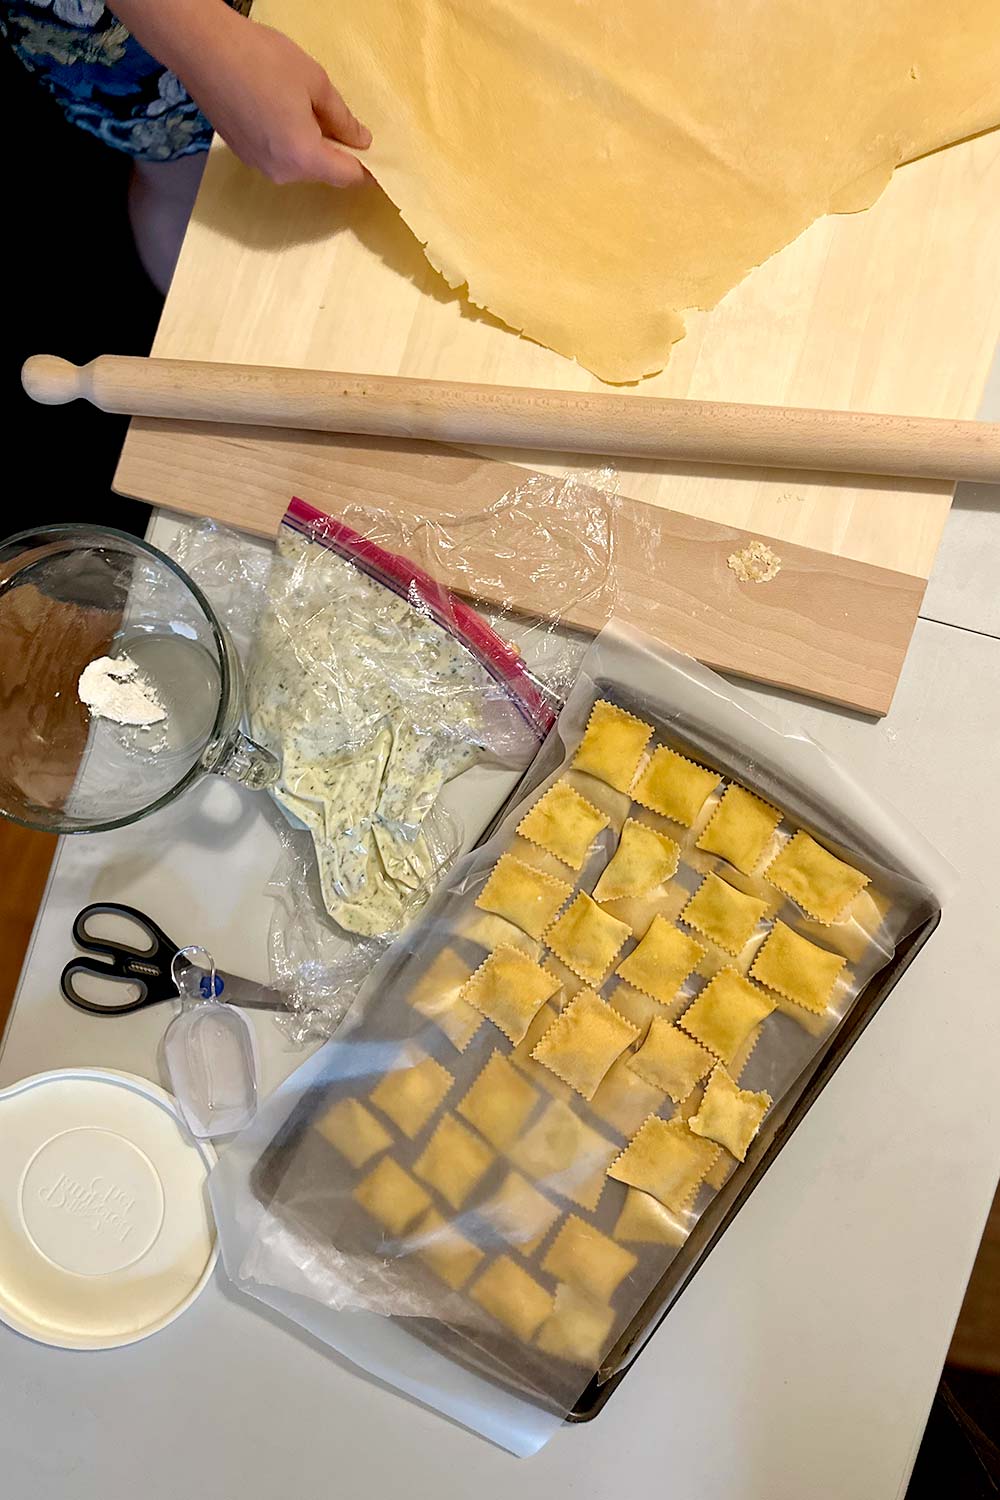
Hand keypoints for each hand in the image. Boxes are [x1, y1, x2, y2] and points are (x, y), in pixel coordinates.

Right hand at [181, 15, 371, 187]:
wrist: (202, 49)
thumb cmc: (262, 59)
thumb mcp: (315, 82)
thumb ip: (342, 118)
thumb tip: (361, 140)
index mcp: (303, 157)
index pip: (348, 176)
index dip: (368, 169)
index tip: (380, 158)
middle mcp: (281, 172)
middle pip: (323, 173)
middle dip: (338, 154)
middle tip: (343, 120)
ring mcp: (259, 166)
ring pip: (300, 165)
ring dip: (312, 147)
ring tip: (308, 108)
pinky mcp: (243, 154)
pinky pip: (279, 156)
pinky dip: (290, 143)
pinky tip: (283, 111)